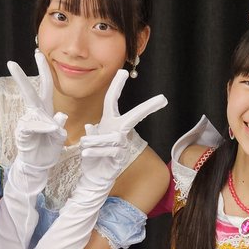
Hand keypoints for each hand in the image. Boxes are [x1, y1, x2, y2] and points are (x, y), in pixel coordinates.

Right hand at [7, 51, 68, 169]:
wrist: (38, 165)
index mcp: (45, 109)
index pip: (45, 86)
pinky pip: (32, 127)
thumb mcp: (59, 135)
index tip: (38, 54)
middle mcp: (35, 113)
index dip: (43, 70)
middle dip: (19, 77)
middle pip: (28, 92)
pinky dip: (42, 128)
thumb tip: (61, 115)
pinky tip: (49, 131)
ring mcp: (27, 123)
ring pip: (35, 114)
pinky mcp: (23, 134)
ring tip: (54, 132)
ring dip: (46, 122)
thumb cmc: (48, 148)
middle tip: (10, 63)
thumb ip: (59, 125)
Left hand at [76, 69, 167, 186]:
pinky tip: (87, 152)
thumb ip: (92, 132)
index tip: (123, 73)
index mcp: (110, 123)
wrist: (95, 176)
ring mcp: (121, 144)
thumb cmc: (94, 155)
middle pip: (133, 116)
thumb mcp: (89, 140)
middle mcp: (118, 131)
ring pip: (109, 137)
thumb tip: (92, 127)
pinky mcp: (120, 157)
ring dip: (94, 142)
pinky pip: (108, 150)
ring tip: (86, 147)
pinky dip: (95, 151)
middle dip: (147, 107)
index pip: (113, 101)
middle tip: (163, 99)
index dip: (117, 86)